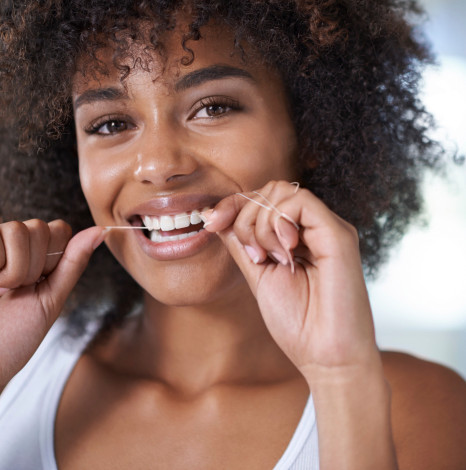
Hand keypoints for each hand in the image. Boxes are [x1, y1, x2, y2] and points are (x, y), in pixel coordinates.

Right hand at [0, 219, 105, 389]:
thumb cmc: (13, 338)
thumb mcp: (53, 299)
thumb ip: (74, 262)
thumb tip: (101, 231)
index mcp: (37, 258)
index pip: (59, 230)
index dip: (56, 256)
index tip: (41, 284)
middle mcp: (12, 249)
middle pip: (40, 228)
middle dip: (36, 266)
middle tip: (17, 292)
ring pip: (17, 228)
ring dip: (15, 267)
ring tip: (0, 291)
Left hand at [204, 181, 379, 383]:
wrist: (326, 358)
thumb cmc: (297, 322)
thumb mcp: (257, 274)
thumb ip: (241, 242)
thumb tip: (216, 216)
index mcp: (298, 234)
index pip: (263, 198)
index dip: (232, 204)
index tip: (210, 222)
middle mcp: (315, 227)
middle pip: (270, 189)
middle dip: (245, 216)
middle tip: (253, 255)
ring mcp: (328, 228)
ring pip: (282, 191)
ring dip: (260, 223)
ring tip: (269, 258)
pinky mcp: (338, 235)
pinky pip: (300, 202)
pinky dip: (278, 222)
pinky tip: (284, 252)